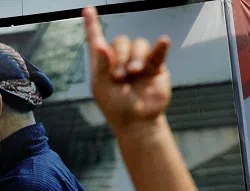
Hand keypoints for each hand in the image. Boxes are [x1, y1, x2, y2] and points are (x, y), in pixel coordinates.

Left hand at [83, 6, 171, 134]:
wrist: (137, 120)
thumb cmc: (116, 107)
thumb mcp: (102, 87)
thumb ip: (101, 66)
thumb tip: (100, 46)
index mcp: (103, 64)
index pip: (96, 40)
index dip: (91, 25)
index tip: (87, 10)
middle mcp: (120, 59)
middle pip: (120, 41)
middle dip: (119, 56)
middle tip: (119, 76)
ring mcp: (139, 61)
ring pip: (138, 44)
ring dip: (135, 58)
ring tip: (133, 74)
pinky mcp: (155, 66)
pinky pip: (158, 51)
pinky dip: (160, 46)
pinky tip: (162, 42)